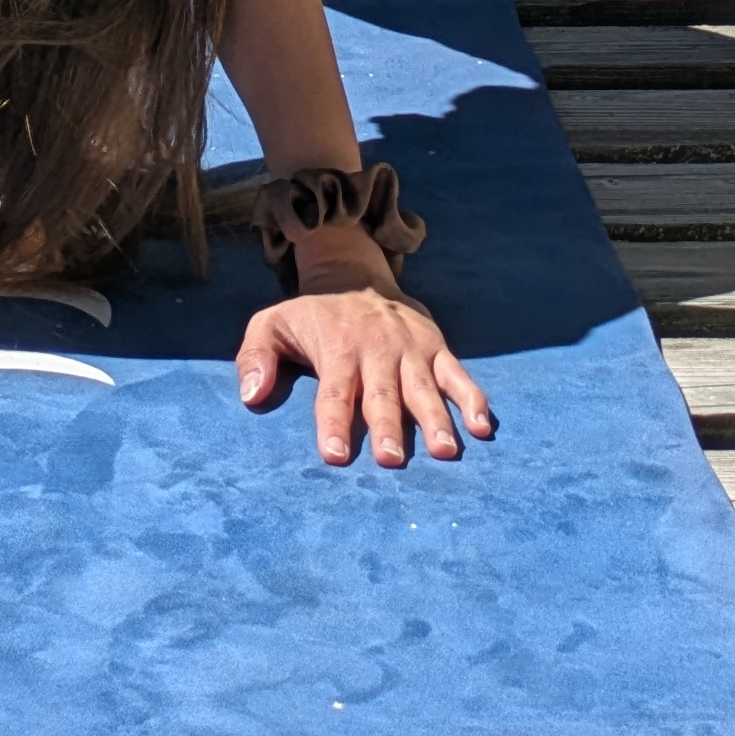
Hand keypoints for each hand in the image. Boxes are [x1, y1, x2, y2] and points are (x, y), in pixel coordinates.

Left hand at [236, 276, 494, 466]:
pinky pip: (458, 374)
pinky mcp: (437, 348)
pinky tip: (483, 427)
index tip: (335, 456)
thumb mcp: (271, 324)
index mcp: (337, 349)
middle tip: (391, 460)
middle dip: (387, 426)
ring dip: (435, 419)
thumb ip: (256, 358)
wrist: (357, 275)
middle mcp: (377, 350)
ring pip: (424, 388)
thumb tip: (251, 395)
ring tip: (445, 451)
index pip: (335, 392)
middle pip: (382, 394)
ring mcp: (411, 350)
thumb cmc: (312, 316)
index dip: (334, 423)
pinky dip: (473, 398)